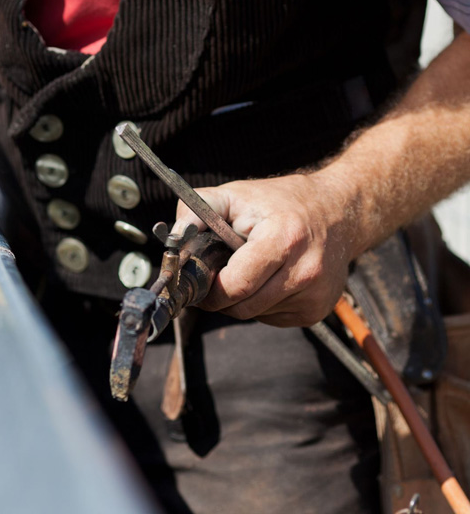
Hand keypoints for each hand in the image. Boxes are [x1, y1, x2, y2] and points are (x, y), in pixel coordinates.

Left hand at [172, 172, 360, 326]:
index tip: (199, 280)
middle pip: (242, 307)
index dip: (210, 289)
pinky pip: (272, 318)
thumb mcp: (236, 194)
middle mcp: (305, 270)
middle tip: (215, 278)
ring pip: (255, 315)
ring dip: (241, 301)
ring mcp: (316, 294)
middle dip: (221, 298)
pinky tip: (269, 279)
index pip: (235, 286)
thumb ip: (197, 210)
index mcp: (284, 239)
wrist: (339, 212)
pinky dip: (261, 304)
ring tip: (247, 271)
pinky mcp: (318, 310)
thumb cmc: (280, 202)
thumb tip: (174, 238)